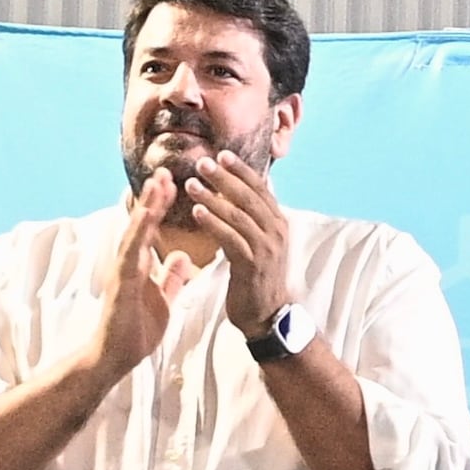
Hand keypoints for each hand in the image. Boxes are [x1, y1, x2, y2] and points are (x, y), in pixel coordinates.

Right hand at [78, 175, 188, 380]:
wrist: (116, 357)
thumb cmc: (136, 330)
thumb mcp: (163, 300)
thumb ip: (171, 278)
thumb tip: (183, 257)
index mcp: (139, 265)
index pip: (151, 229)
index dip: (161, 206)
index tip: (173, 182)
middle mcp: (128, 263)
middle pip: (141, 223)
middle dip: (152, 197)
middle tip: (166, 170)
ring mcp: (121, 271)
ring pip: (134, 232)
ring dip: (144, 207)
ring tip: (156, 184)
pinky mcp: (120, 283)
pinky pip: (130, 254)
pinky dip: (137, 233)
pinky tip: (145, 216)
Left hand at [177, 150, 296, 333]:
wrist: (268, 315)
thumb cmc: (258, 277)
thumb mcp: (261, 242)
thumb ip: (253, 217)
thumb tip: (243, 190)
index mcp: (278, 223)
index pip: (261, 188)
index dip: (241, 170)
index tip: (221, 154)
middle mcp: (276, 231)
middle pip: (249, 197)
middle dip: (225, 177)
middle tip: (202, 162)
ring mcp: (266, 248)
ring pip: (238, 215)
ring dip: (214, 197)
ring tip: (191, 184)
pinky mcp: (253, 265)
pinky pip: (231, 238)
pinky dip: (214, 223)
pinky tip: (197, 212)